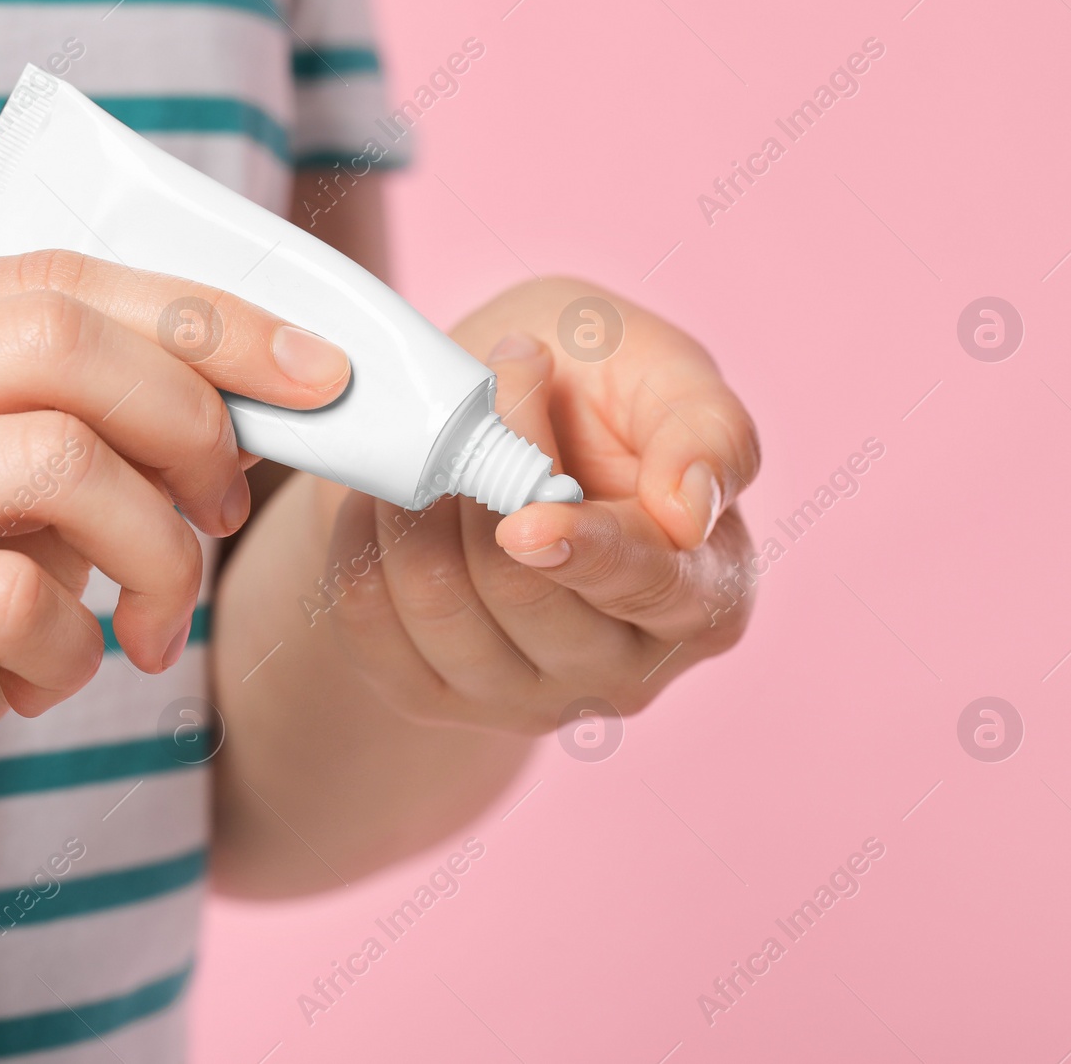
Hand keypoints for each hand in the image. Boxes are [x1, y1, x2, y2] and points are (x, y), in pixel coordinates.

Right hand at [0, 250, 350, 895]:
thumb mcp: (7, 496)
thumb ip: (90, 420)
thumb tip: (266, 384)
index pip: (54, 282)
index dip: (205, 320)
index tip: (318, 376)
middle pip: (57, 348)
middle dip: (188, 427)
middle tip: (222, 513)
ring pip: (55, 462)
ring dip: (153, 554)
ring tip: (151, 624)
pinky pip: (15, 599)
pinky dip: (77, 650)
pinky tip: (46, 682)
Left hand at [311, 276, 759, 732]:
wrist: (492, 425)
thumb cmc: (600, 393)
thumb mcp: (668, 372)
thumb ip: (708, 429)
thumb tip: (689, 511)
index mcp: (706, 595)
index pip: (648, 587)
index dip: (584, 549)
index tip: (524, 521)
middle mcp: (623, 671)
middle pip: (525, 595)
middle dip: (483, 479)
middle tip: (479, 389)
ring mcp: (525, 698)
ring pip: (441, 608)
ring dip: (416, 503)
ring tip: (430, 435)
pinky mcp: (433, 697)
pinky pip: (369, 623)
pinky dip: (362, 541)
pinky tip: (384, 493)